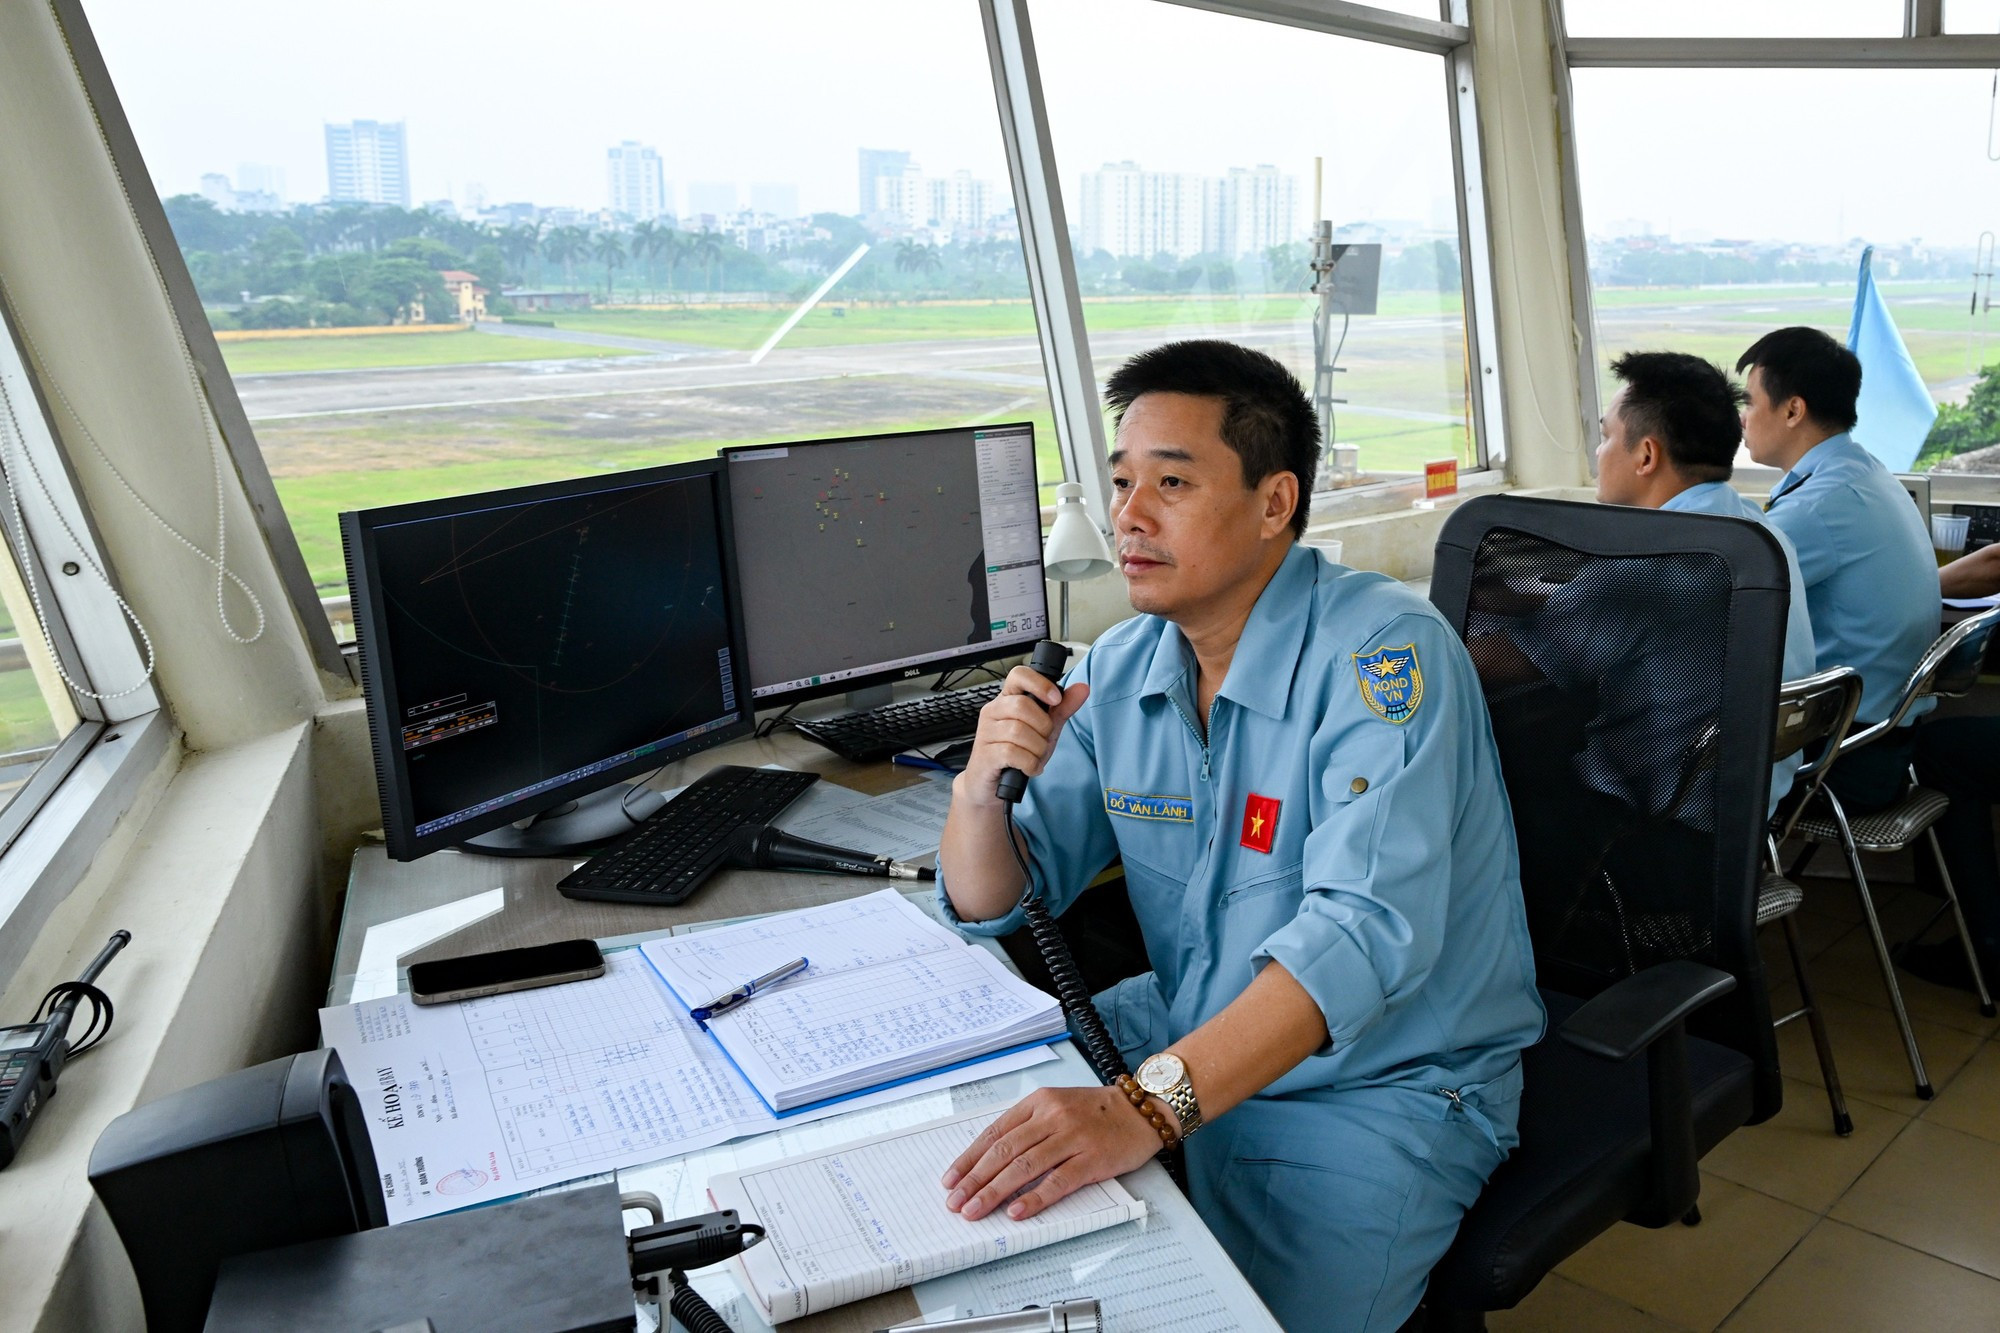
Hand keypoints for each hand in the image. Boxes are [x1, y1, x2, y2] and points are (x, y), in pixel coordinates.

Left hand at [940, 1085, 1159, 1221]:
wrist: (1142, 1110)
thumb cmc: (1096, 1112)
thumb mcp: (1057, 1106)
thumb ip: (1028, 1126)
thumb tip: (990, 1159)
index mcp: (1038, 1102)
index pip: (994, 1133)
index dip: (969, 1159)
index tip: (950, 1180)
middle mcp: (1052, 1117)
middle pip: (1004, 1151)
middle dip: (974, 1180)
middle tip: (955, 1202)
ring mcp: (1072, 1138)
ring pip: (1024, 1167)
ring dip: (995, 1192)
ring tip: (975, 1211)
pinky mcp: (1092, 1159)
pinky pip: (1057, 1181)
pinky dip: (1035, 1198)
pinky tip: (1016, 1212)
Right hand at [953, 665, 1088, 809]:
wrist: (993, 785)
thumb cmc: (1017, 753)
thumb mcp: (1044, 729)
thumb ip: (1062, 709)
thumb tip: (1082, 688)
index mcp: (1007, 699)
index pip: (1018, 675)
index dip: (1040, 684)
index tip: (1055, 700)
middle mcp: (993, 711)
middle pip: (1022, 705)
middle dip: (1043, 727)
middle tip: (1042, 740)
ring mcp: (986, 733)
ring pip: (1018, 731)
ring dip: (1036, 749)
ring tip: (1034, 757)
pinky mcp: (985, 755)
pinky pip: (1012, 753)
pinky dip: (1029, 764)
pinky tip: (1029, 768)